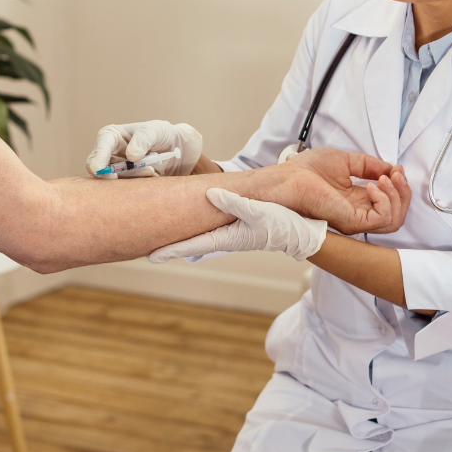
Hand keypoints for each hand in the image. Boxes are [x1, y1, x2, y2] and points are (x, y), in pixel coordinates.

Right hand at [85, 121, 203, 177]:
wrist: (174, 148)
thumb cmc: (160, 134)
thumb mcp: (153, 130)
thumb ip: (142, 140)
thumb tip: (131, 156)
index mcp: (109, 137)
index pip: (96, 154)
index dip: (99, 166)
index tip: (113, 175)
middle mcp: (107, 154)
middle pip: (100, 173)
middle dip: (117, 177)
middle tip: (139, 173)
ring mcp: (115, 169)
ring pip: (115, 182)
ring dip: (134, 178)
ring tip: (152, 169)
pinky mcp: (125, 181)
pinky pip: (125, 188)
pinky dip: (138, 184)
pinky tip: (152, 174)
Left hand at [148, 188, 327, 262]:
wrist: (305, 232)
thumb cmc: (286, 225)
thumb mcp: (262, 212)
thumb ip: (236, 203)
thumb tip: (211, 194)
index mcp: (229, 237)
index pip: (194, 245)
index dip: (172, 250)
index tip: (150, 257)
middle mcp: (227, 238)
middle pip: (192, 242)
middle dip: (171, 245)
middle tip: (146, 248)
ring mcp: (233, 234)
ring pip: (201, 236)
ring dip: (183, 238)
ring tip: (162, 238)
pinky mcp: (239, 227)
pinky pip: (212, 229)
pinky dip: (198, 229)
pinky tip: (192, 223)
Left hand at [271, 148, 410, 234]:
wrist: (288, 179)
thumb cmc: (306, 171)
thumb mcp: (346, 161)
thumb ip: (369, 165)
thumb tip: (390, 167)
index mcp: (356, 201)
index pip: (389, 203)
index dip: (398, 185)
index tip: (396, 168)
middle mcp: (358, 213)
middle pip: (397, 214)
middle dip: (403, 191)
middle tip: (396, 173)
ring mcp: (356, 220)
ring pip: (394, 219)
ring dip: (397, 195)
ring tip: (385, 179)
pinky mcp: (352, 222)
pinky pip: (383, 218)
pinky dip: (385, 200)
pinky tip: (373, 186)